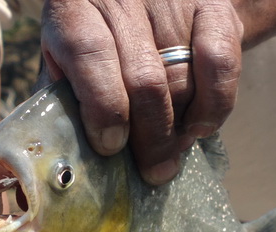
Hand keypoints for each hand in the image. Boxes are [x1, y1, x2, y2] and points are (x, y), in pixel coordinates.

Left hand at [41, 0, 242, 184]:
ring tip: (172, 152)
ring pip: (183, 79)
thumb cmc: (93, 48)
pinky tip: (200, 126)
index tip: (111, 147)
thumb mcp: (63, 66)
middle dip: (150, 138)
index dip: (103, 108)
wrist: (140, 3)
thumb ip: (61, 107)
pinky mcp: (212, 6)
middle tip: (153, 171)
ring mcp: (171, 1)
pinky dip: (215, 104)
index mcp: (74, 9)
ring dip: (180, 128)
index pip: (89, 53)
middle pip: (144, 79)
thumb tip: (54, 171)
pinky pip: (221, 62)